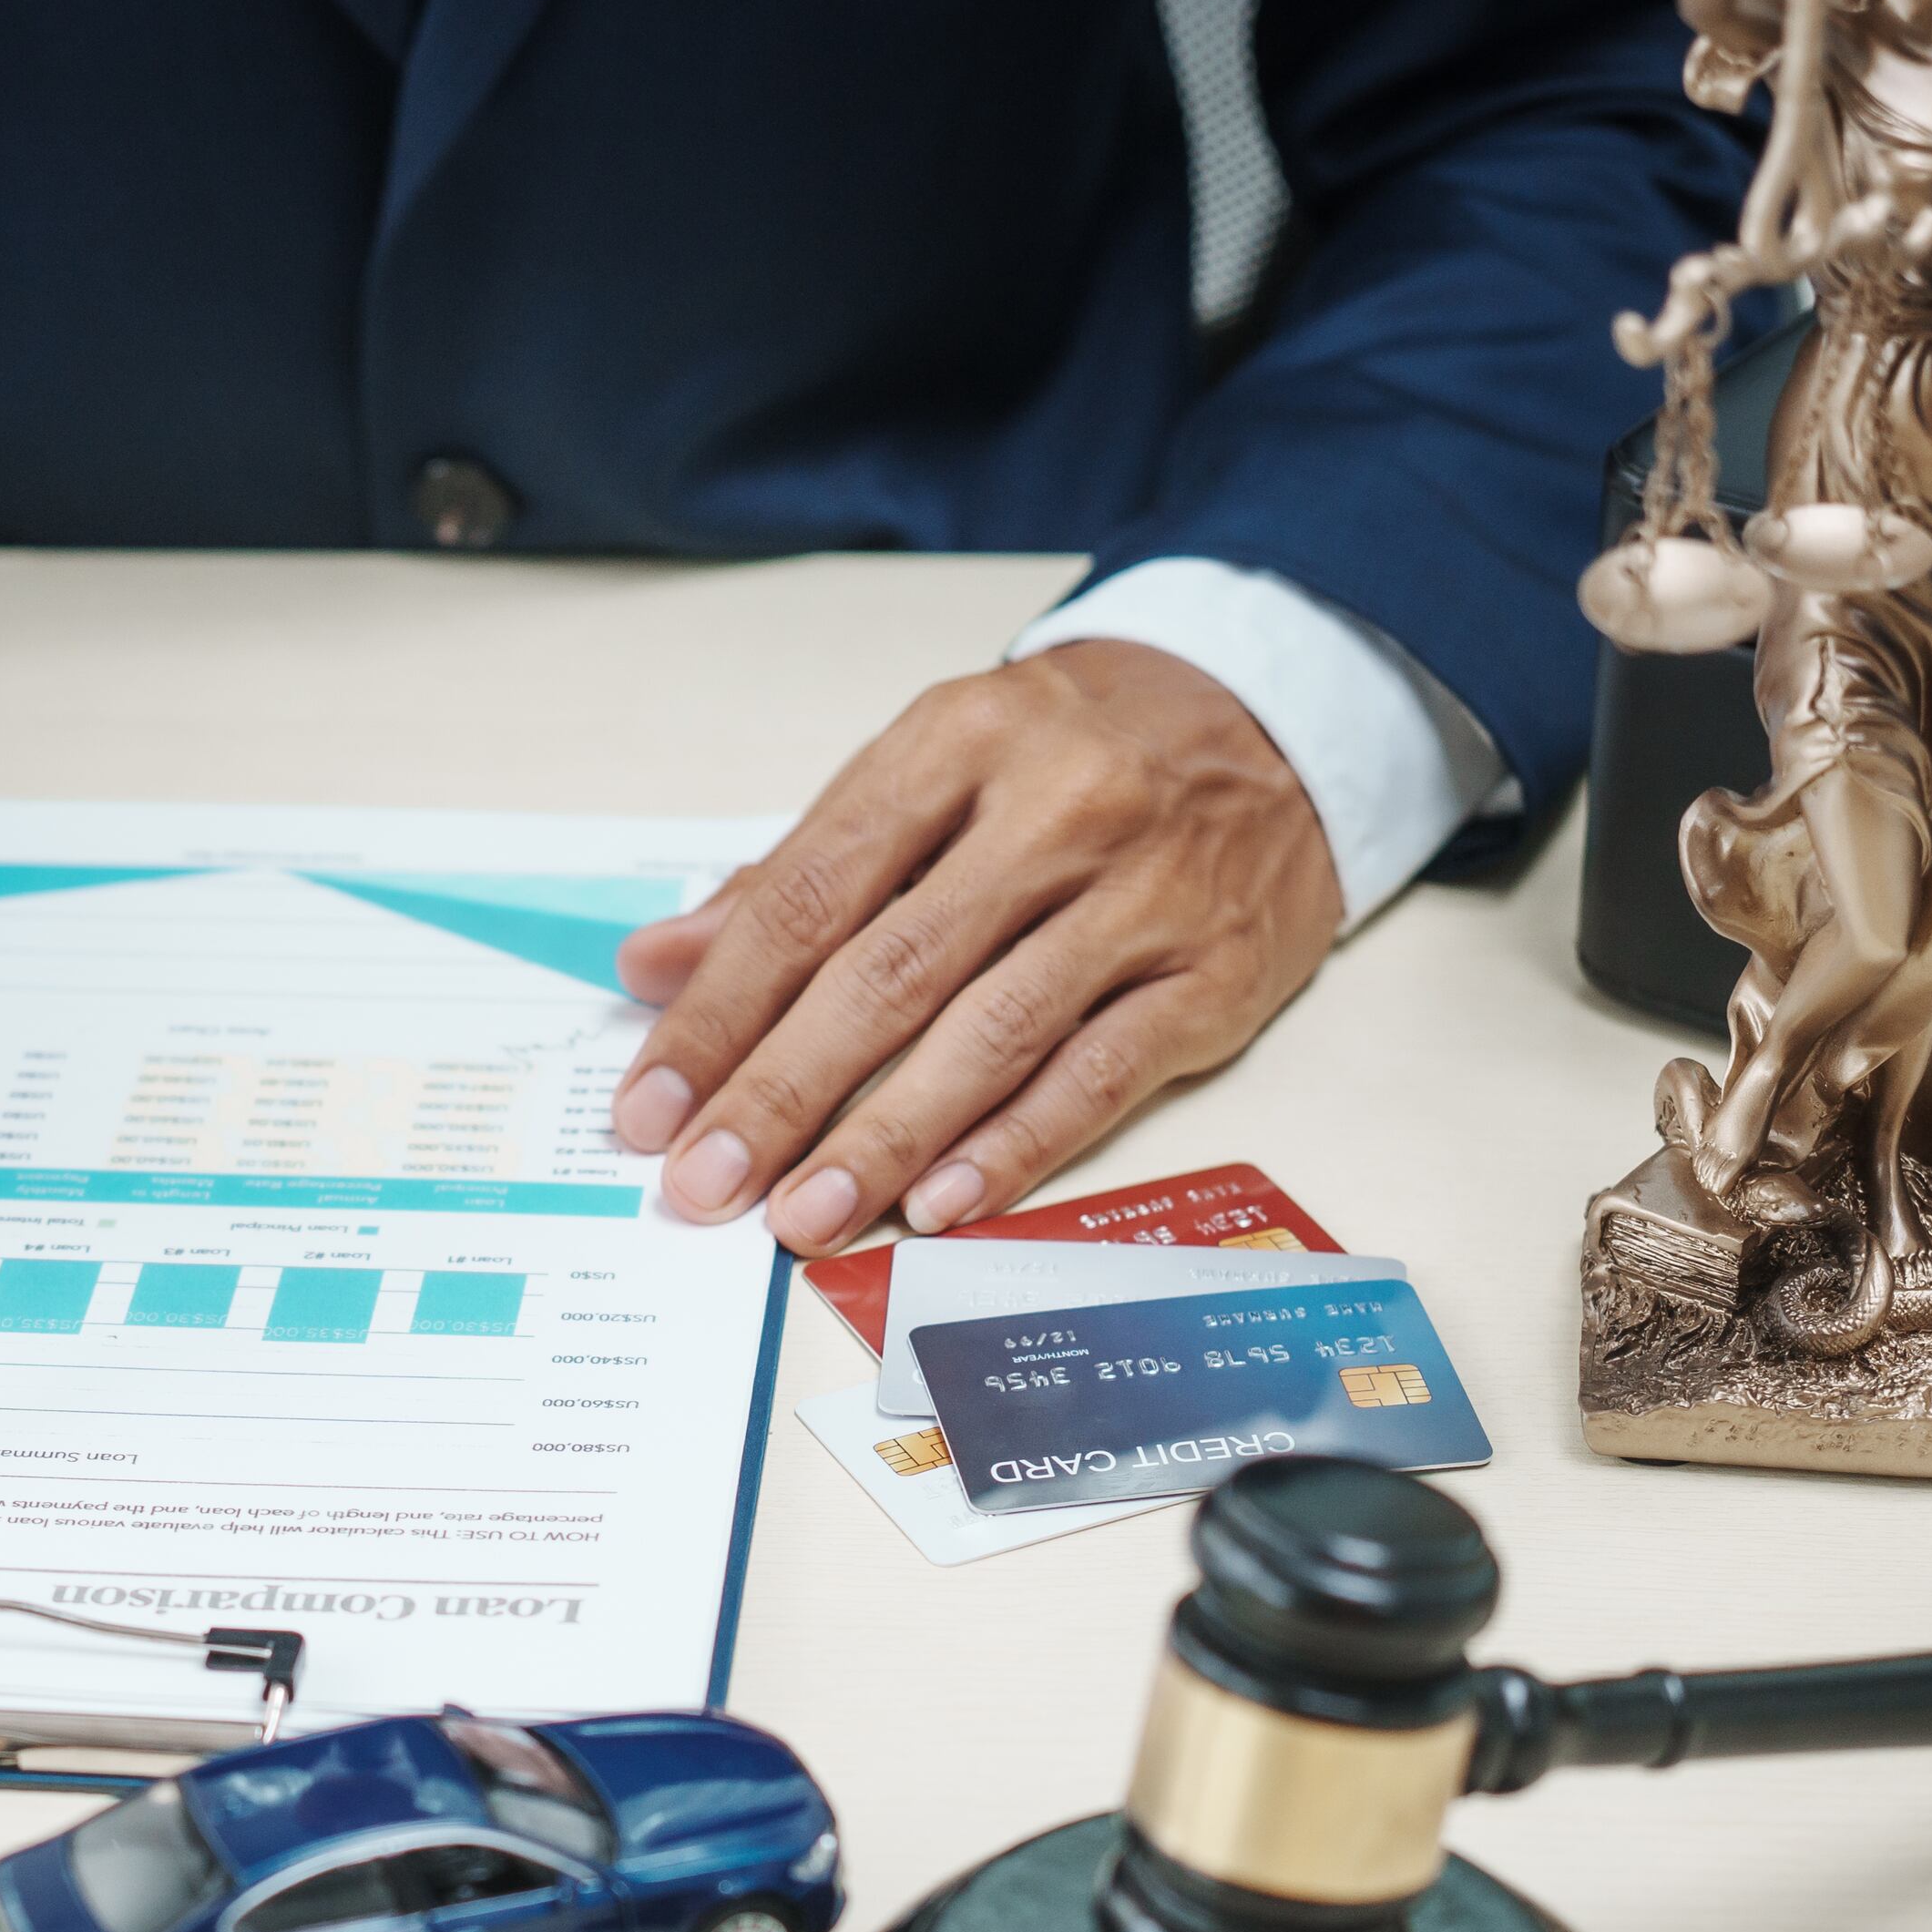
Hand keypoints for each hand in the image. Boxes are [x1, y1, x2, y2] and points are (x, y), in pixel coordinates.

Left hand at [606, 640, 1338, 1250]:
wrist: (1280, 715)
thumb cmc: (1076, 752)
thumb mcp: (933, 768)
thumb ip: (796, 874)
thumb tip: (656, 966)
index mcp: (957, 742)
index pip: (810, 892)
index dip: (720, 1010)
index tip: (650, 1104)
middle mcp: (1053, 810)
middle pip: (889, 970)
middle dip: (780, 1090)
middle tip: (702, 1184)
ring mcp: (1142, 895)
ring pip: (990, 1033)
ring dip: (883, 1139)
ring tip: (799, 1216)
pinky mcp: (1213, 973)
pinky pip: (1097, 1075)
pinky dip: (1013, 1146)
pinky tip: (937, 1203)